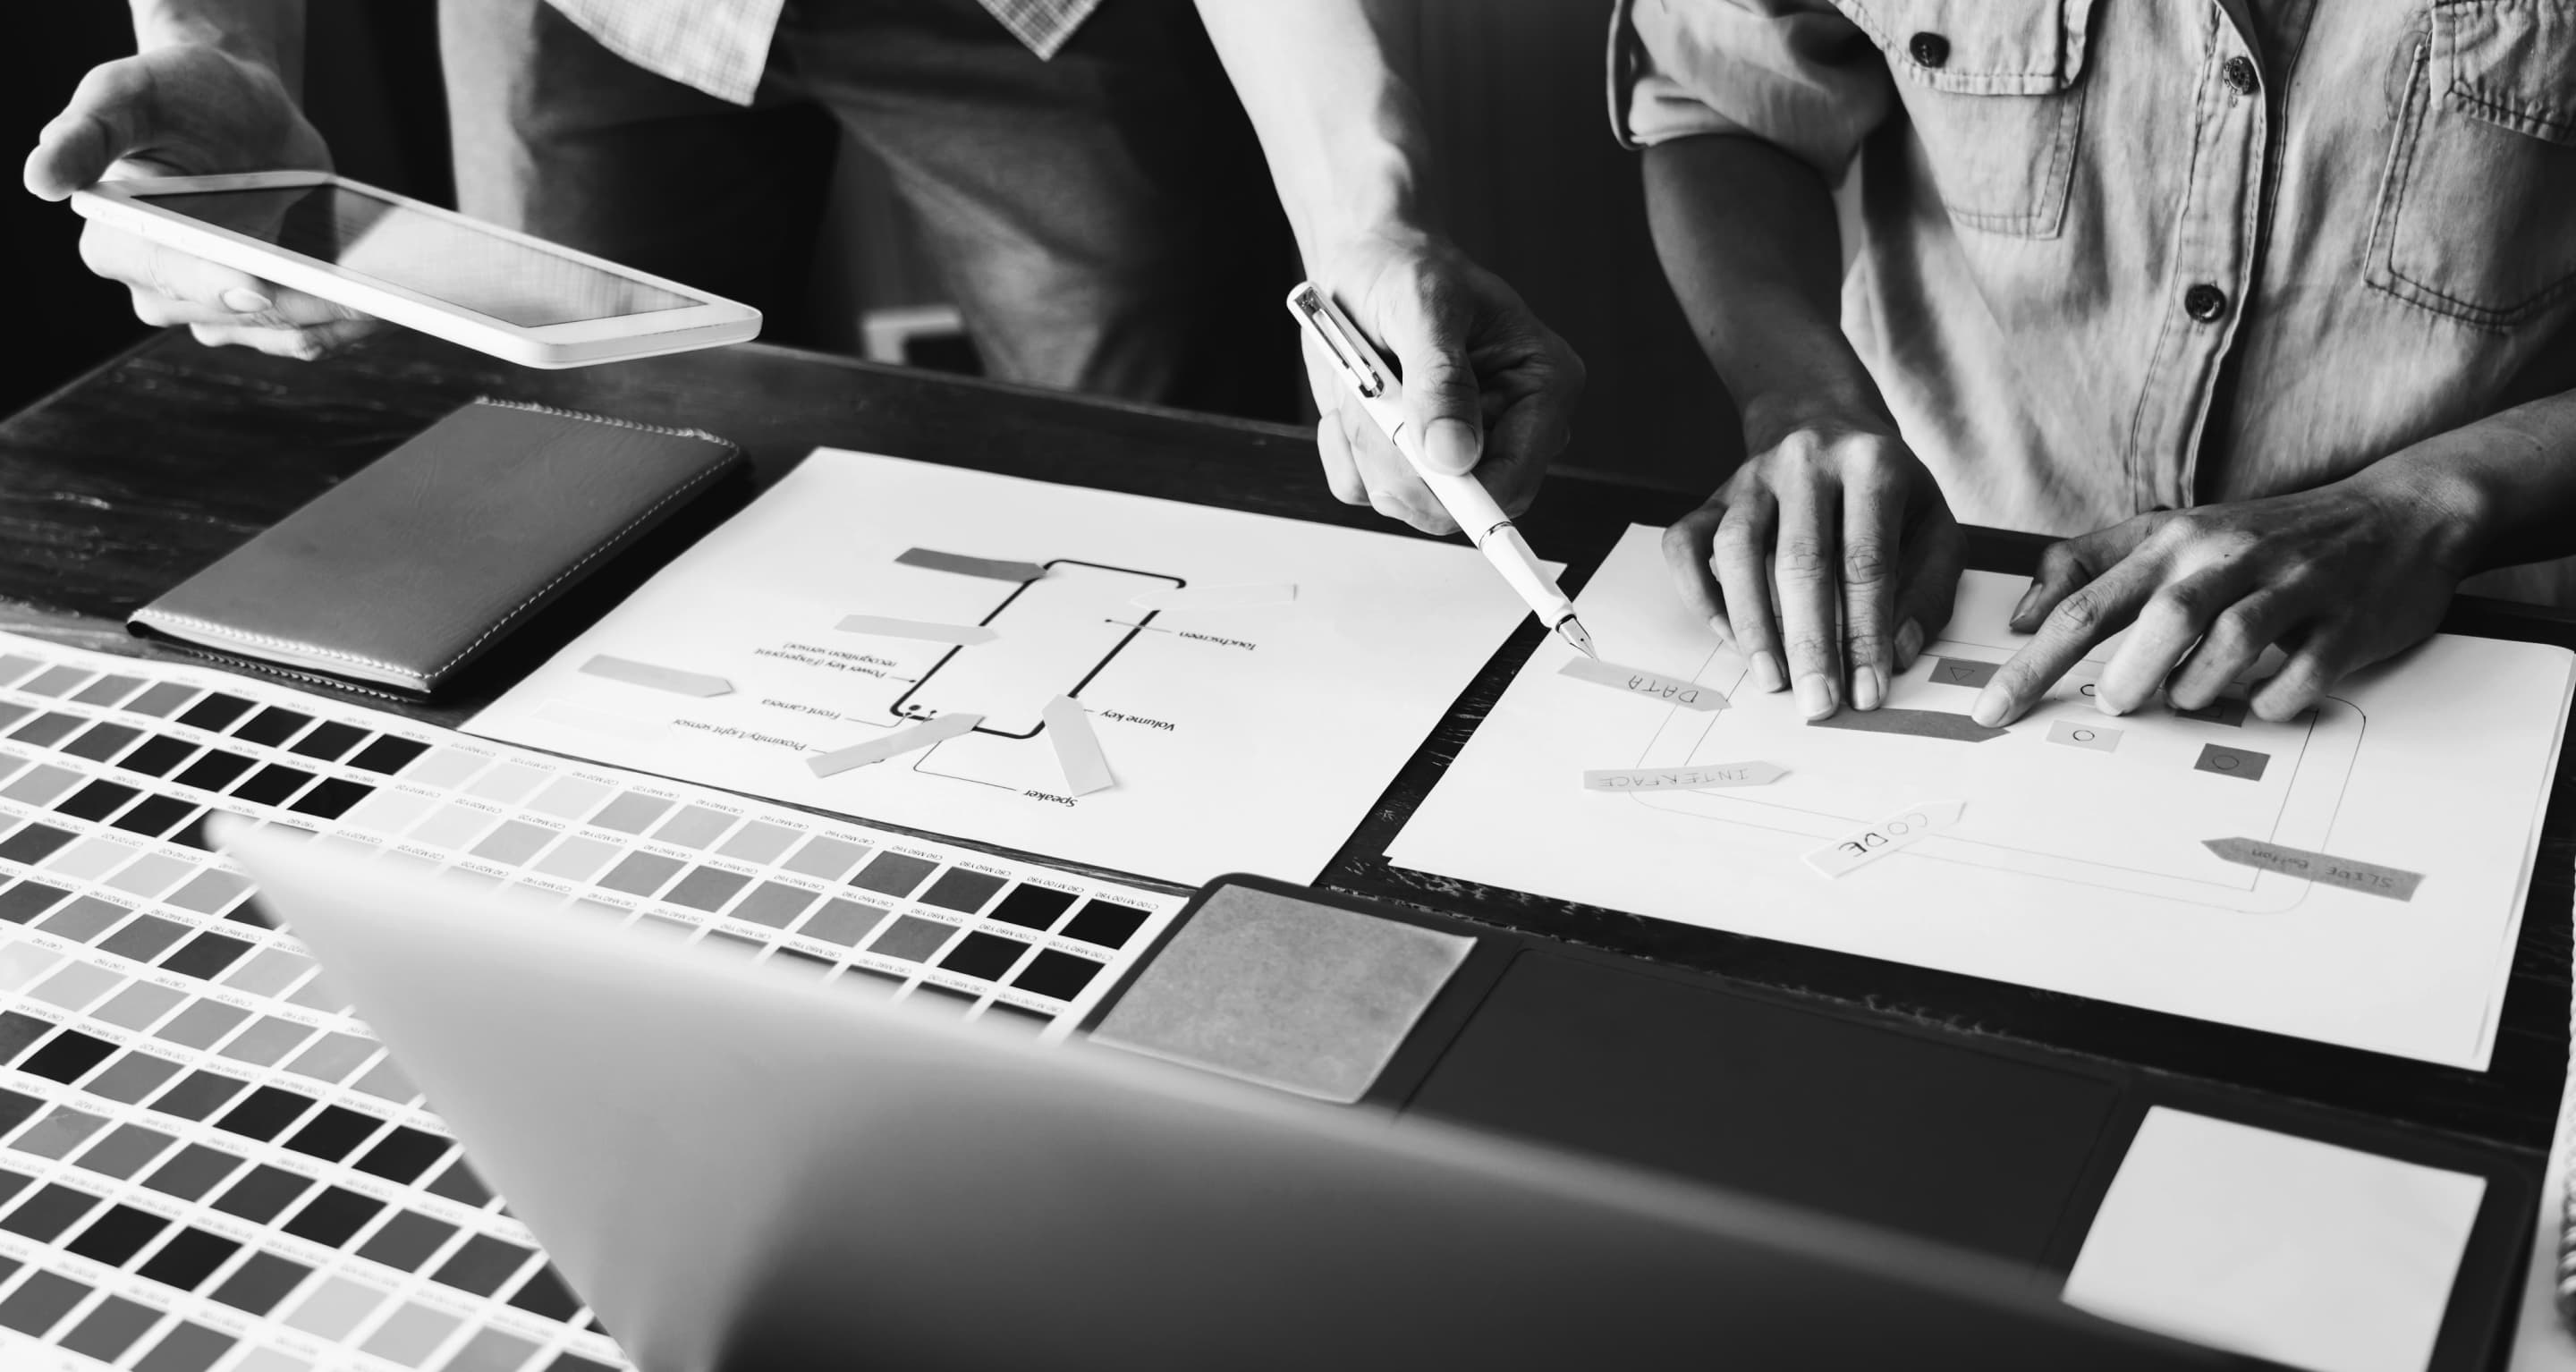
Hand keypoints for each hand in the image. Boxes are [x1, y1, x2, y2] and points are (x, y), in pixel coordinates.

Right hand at [24, 45, 375, 359]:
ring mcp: (216, 307)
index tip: (260, 283)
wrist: (240, 105)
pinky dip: (350, 323)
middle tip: (360, 294)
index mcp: (117, 240)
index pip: (167, 277)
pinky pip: (310, 333)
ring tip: (391, 303)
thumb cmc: (178, 90)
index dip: (215, 284)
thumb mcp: (128, 91)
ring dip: (334, 322)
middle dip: (296, 304)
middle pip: (235, 315)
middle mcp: (158, 288)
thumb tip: (41, 179)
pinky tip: (391, 306)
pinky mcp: (268, 311)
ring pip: (279, 334)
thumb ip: (87, 131)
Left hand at [1303, 231, 1582, 533]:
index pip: (1518, 477)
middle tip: (1369, 399)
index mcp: (1540, 387)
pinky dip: (1343, 447)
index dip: (1469, 498)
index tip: (1417, 488)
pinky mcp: (1408, 461)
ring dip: (1366, 442)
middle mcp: (1506, 429)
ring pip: (1403, 497)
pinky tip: (1352, 400)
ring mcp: (1456, 451)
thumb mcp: (1424, 307)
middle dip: (1399, 459)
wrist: (1364, 265)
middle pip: (1458, 502)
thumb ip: (1440, 381)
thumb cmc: (1407, 269)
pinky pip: (1363, 487)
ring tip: (1366, 380)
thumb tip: (1453, 455)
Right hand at [1662, 410, 1963, 718]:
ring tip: (1772, 679)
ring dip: (1752, 623)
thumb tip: (1899, 651)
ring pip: (1736, 550)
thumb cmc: (1885, 489)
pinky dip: (1701, 593)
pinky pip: (1686, 544)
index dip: (1866, 632)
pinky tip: (1728, 634)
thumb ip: (1928, 588)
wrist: (1822, 416)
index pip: (1866, 561)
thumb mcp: (1933, 523)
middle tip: (1818, 704)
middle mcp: (1806, 463)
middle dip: (1810, 643)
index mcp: (1872, 465)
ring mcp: (1751, 477)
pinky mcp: (1712, 495)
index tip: (1868, 691)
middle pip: (1800, 560)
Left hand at [1971, 473, 2472, 727]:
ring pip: (2231, 641)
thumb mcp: (2176, 531)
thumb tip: (2025, 615)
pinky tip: (2257, 705)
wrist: (2400, 513)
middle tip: (2115, 703)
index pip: (2086, 602)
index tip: (1993, 710)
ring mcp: (2295, 585)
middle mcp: (2231, 556)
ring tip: (2183, 700)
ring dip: (2196, 687)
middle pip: (2162, 617)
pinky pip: (2302, 675)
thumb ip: (2093, 562)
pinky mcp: (2349, 620)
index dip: (2033, 661)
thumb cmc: (2269, 536)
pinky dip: (2271, 702)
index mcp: (2177, 539)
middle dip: (2126, 674)